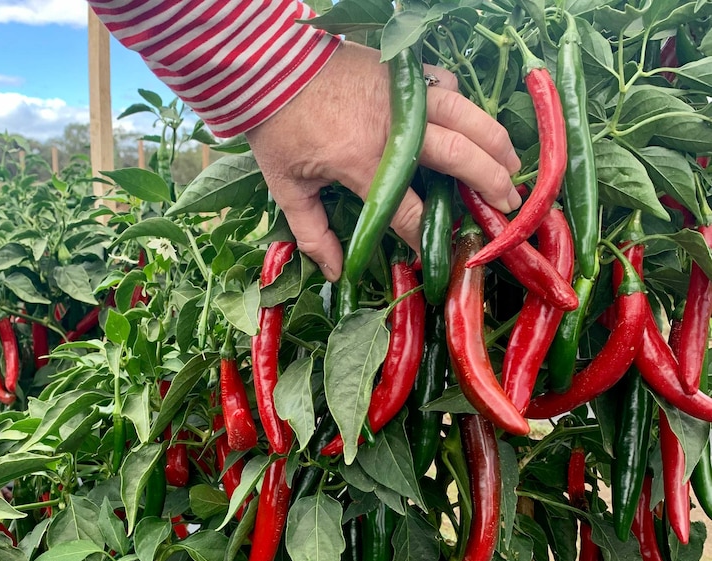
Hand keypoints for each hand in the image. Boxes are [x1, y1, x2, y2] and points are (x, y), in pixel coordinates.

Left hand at [245, 41, 521, 281]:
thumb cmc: (277, 129)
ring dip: (494, 141)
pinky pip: (446, 85)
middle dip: (488, 184)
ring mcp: (403, 96)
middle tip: (510, 205)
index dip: (424, 236)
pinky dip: (463, 103)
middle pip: (457, 159)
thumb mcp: (287, 188)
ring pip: (465, 116)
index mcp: (364, 163)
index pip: (408, 211)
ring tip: (513, 164)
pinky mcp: (402, 74)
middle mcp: (394, 129)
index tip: (436, 251)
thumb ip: (312, 234)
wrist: (269, 65)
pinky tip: (472, 121)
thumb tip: (334, 271)